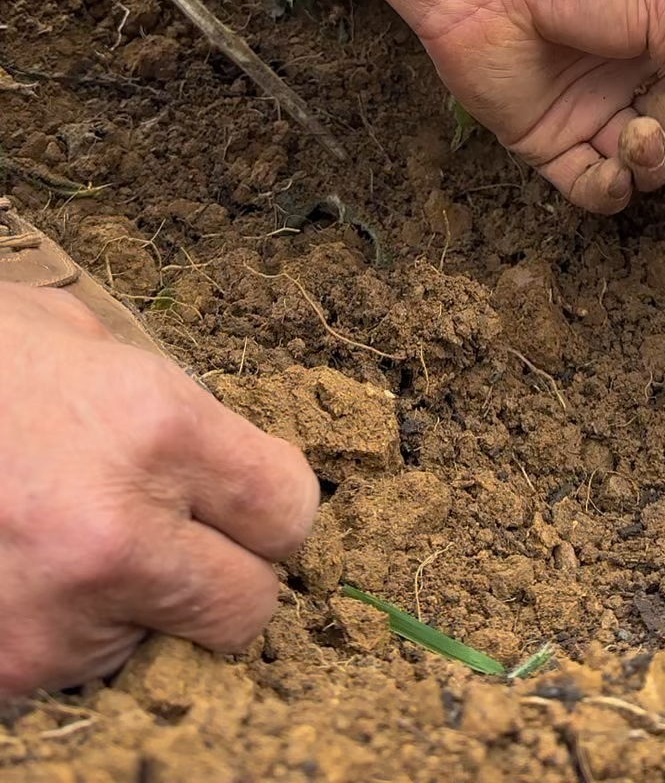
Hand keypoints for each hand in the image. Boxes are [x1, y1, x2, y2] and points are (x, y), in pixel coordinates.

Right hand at [0, 287, 318, 697]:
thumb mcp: (77, 336)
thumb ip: (162, 396)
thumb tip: (221, 450)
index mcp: (156, 428)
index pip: (290, 511)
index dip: (273, 507)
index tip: (250, 500)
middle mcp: (119, 533)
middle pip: (248, 606)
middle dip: (226, 575)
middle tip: (180, 541)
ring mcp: (59, 618)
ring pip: (160, 644)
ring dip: (134, 607)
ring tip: (66, 540)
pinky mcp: (8, 674)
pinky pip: (79, 670)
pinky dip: (64, 633)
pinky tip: (24, 574)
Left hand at [305, 0, 664, 213]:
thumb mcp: (659, 9)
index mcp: (660, 43)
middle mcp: (629, 82)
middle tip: (663, 106)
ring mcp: (589, 116)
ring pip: (645, 168)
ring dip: (653, 163)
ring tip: (637, 133)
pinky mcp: (547, 146)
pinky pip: (594, 189)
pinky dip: (612, 189)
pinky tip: (615, 167)